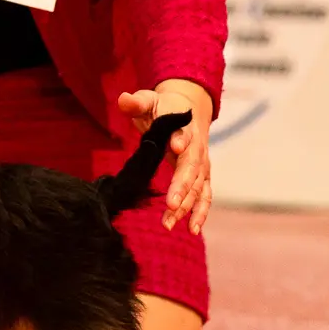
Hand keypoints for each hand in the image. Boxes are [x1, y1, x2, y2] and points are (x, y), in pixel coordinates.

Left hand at [117, 78, 212, 234]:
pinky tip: (192, 229)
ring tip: (170, 223)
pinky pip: (204, 196)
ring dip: (187, 206)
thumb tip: (124, 99)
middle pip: (192, 166)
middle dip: (182, 186)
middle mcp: (196, 146)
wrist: (188, 109)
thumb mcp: (149, 100)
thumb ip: (137, 102)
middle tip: (171, 204)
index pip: (183, 132)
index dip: (180, 139)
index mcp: (183, 125)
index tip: (176, 146)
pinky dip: (200, 212)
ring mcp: (201, 163)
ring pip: (198, 186)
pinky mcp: (202, 176)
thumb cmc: (163, 107)